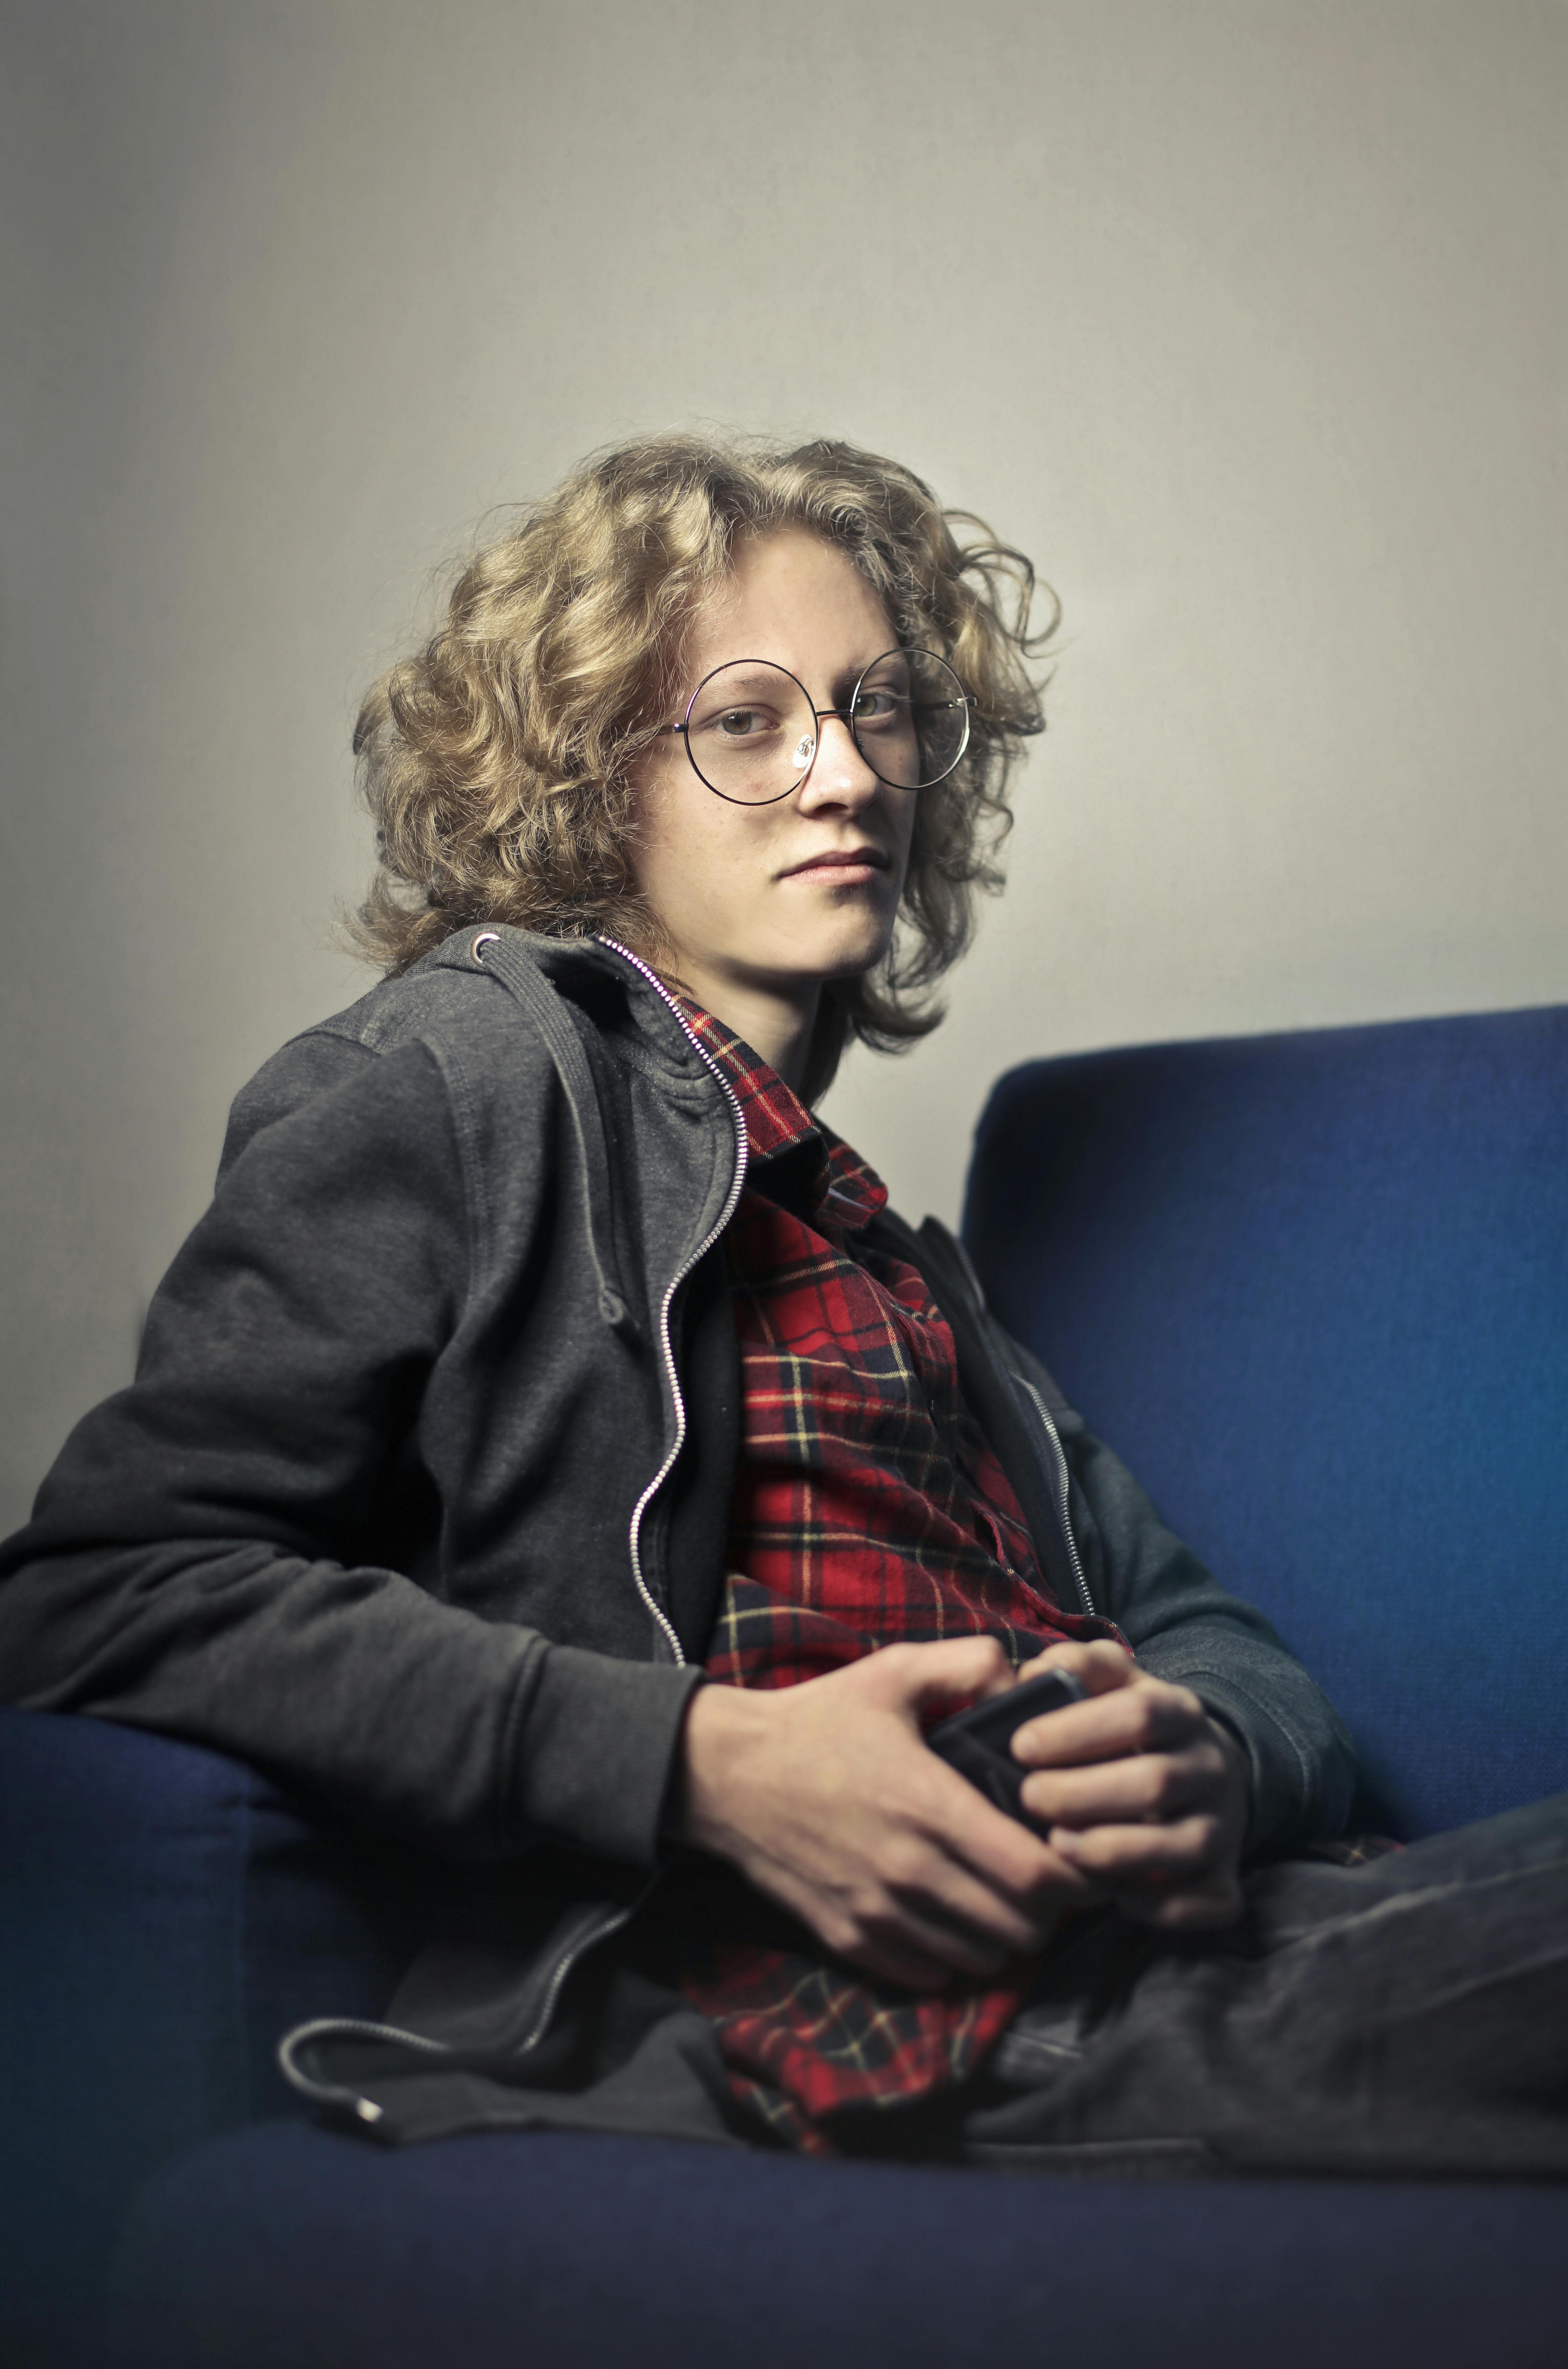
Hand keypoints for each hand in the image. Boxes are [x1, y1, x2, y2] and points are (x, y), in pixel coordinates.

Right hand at [673, 1639, 1099, 1989]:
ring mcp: (878, 1913)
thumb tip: (1023, 1680)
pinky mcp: (849, 1938)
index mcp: (931, 1806)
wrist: (725, 1774)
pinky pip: (930, 1974)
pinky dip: (953, 1956)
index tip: (1082, 1853)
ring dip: (1004, 1935)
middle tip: (1049, 1875)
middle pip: (1020, 1927)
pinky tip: (951, 1916)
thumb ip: (968, 1663)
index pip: (1036, 1875)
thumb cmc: (816, 1721)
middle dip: (1049, 1908)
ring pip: (980, 1958)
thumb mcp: (891, 1671)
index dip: (1076, 1876)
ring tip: (1002, 1897)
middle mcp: (910, 1872)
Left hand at [1010, 1641, 1249, 1929]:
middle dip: (1084, 1793)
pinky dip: (1159, 1906)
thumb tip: (1035, 1673)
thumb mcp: (1112, 1684)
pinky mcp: (1225, 1880)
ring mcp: (1224, 1827)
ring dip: (1113, 1851)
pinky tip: (1112, 1897)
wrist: (1204, 1773)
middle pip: (1155, 1782)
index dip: (1078, 1730)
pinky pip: (1204, 1901)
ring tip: (1057, 1845)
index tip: (1022, 1745)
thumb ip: (1077, 1667)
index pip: (1139, 1714)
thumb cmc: (1134, 1729)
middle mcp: (1211, 1768)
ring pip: (1182, 1845)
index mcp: (1181, 1712)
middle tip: (1029, 1797)